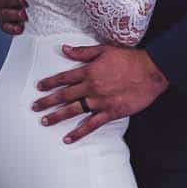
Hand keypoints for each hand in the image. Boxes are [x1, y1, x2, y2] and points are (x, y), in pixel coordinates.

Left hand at [33, 43, 168, 142]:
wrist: (152, 71)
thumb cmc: (130, 59)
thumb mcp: (105, 49)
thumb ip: (83, 52)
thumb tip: (64, 49)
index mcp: (89, 71)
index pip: (64, 78)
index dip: (50, 82)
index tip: (39, 87)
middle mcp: (91, 87)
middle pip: (65, 95)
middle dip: (48, 101)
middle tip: (35, 107)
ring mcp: (100, 101)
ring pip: (74, 110)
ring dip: (58, 116)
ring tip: (45, 121)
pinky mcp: (111, 112)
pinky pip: (92, 124)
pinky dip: (79, 132)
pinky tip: (68, 138)